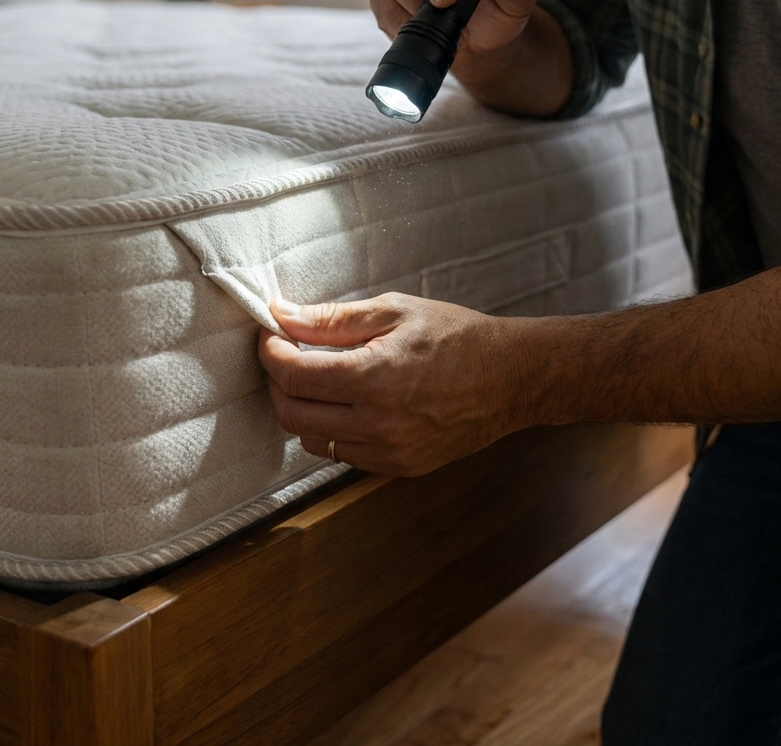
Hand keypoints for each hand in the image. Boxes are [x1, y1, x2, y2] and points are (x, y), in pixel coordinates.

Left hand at [257, 292, 525, 476]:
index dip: (270, 352)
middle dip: (277, 383)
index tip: (269, 335)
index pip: (294, 375)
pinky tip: (346, 403)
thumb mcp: (395, 312)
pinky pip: (342, 455)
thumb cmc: (457, 336)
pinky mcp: (399, 468)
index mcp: (376, 378)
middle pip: (292, 414)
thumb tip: (280, 316)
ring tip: (316, 379)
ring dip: (302, 409)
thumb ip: (332, 319)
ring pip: (312, 441)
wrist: (512, 378)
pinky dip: (330, 430)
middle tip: (285, 355)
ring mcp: (390, 453)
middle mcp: (379, 424)